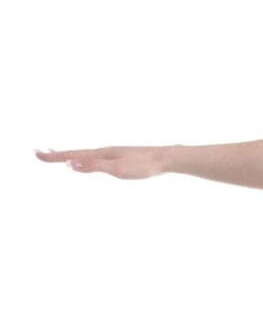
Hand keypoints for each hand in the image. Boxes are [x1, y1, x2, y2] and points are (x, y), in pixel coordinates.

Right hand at [34, 145, 167, 179]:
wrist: (166, 158)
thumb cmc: (143, 165)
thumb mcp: (117, 169)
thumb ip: (94, 167)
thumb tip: (71, 164)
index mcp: (101, 154)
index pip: (72, 156)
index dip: (54, 157)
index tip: (36, 155)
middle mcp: (105, 152)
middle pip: (76, 154)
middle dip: (58, 155)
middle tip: (40, 154)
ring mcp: (114, 154)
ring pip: (87, 156)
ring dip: (71, 156)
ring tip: (61, 157)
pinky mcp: (123, 158)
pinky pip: (98, 158)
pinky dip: (87, 159)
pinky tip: (92, 162)